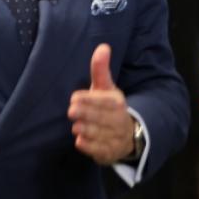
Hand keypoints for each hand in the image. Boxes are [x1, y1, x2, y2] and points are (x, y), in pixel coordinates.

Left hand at [68, 44, 135, 164]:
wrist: (127, 134)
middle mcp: (119, 120)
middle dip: (86, 114)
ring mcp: (115, 138)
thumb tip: (103, 46)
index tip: (74, 98)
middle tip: (72, 111)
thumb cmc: (109, 107)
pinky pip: (98, 150)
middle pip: (101, 117)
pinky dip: (89, 146)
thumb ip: (101, 69)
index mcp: (117, 102)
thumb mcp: (106, 87)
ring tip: (76, 127)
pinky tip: (81, 141)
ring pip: (99, 134)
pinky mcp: (109, 152)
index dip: (89, 100)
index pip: (104, 101)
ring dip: (87, 130)